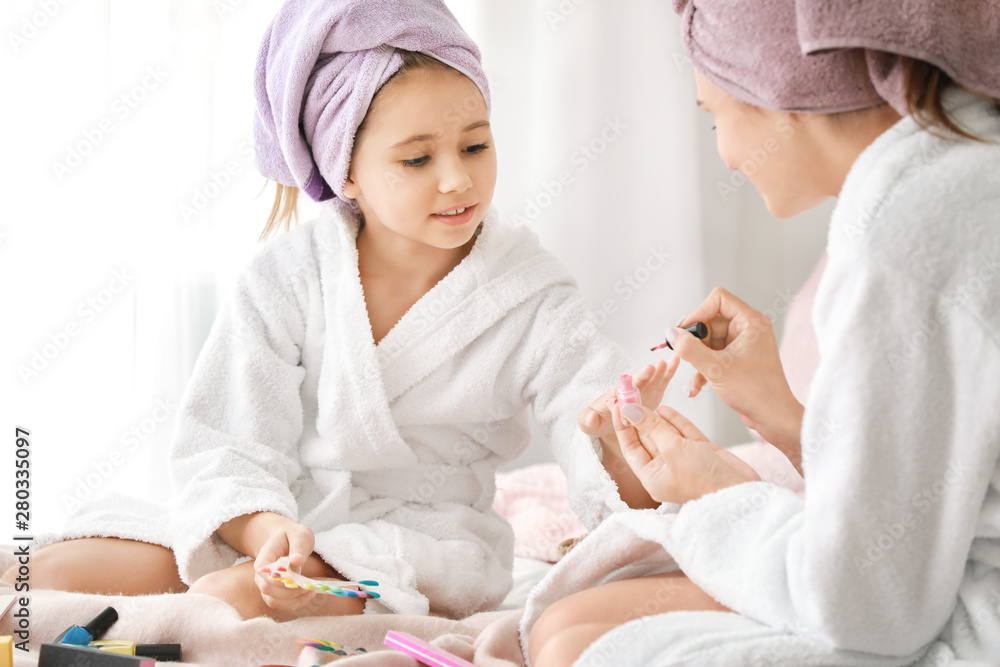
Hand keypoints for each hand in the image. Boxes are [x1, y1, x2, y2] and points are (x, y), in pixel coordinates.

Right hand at [253, 521, 322, 611]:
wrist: (287, 540)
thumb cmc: (293, 536)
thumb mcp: (300, 534)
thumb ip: (298, 546)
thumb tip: (296, 560)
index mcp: (263, 558)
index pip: (264, 574)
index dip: (279, 580)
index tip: (298, 579)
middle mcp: (261, 574)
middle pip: (267, 590)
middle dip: (289, 592)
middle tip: (308, 587)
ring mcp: (266, 585)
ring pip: (273, 601)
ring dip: (293, 600)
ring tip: (311, 592)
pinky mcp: (274, 592)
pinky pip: (280, 604)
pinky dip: (294, 603)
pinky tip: (308, 595)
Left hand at [578, 357, 680, 439]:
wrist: (607, 425)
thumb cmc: (598, 422)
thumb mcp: (588, 424)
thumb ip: (587, 421)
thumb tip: (589, 418)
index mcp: (617, 397)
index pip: (628, 388)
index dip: (638, 379)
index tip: (647, 370)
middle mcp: (631, 392)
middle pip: (642, 382)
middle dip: (652, 374)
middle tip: (660, 364)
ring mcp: (643, 393)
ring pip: (654, 381)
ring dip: (663, 372)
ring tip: (673, 360)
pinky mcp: (652, 396)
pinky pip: (661, 384)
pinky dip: (668, 374)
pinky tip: (675, 363)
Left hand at [614, 402, 759, 504]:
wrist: (742, 490)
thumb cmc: (705, 479)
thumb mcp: (673, 449)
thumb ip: (651, 427)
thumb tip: (630, 410)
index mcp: (653, 476)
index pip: (631, 446)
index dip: (623, 424)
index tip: (616, 403)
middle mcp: (666, 469)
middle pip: (647, 439)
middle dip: (638, 417)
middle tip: (628, 394)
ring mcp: (684, 460)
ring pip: (665, 434)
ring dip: (654, 417)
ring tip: (642, 397)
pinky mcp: (701, 452)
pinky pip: (683, 433)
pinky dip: (674, 420)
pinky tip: (663, 407)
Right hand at [669, 287, 802, 463]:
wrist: (773, 417)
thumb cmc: (756, 392)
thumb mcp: (715, 369)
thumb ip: (689, 349)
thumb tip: (671, 334)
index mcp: (750, 322)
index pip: (718, 299)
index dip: (698, 312)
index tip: (685, 331)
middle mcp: (748, 329)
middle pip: (710, 320)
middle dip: (695, 339)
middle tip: (685, 353)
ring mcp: (743, 344)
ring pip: (709, 340)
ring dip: (697, 358)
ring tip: (694, 375)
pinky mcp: (738, 358)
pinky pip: (714, 354)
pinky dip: (703, 367)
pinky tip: (696, 386)